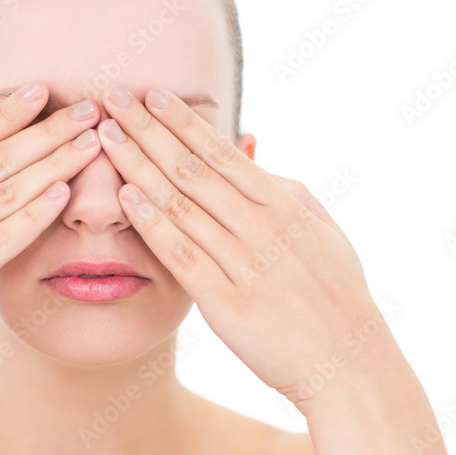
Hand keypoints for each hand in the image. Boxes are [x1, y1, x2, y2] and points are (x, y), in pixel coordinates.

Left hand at [94, 83, 393, 404]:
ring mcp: (245, 262)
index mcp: (284, 203)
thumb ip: (282, 190)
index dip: (182, 121)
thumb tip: (250, 154)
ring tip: (106, 137)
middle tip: (113, 96)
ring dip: (139, 166)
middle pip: (193, 167)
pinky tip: (125, 197)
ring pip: (181, 203)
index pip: (222, 151)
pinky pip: (182, 254)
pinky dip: (152, 224)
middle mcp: (263, 225)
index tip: (150, 93)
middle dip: (148, 129)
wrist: (349, 361)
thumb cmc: (333, 293)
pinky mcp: (227, 301)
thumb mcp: (319, 230)